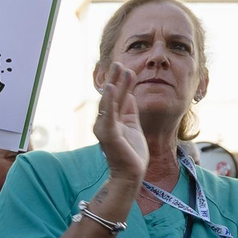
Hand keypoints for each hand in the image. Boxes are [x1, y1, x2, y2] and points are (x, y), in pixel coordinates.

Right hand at [93, 64, 146, 181]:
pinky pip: (110, 115)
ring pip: (109, 102)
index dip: (121, 82)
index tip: (126, 67)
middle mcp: (105, 122)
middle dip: (115, 79)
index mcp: (111, 120)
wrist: (131, 174)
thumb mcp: (133, 125)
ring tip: (118, 69)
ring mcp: (105, 128)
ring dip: (114, 84)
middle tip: (119, 62)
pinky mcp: (109, 135)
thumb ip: (129, 110)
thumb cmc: (132, 153)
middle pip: (110, 96)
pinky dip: (110, 101)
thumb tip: (130, 93)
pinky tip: (113, 88)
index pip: (116, 97)